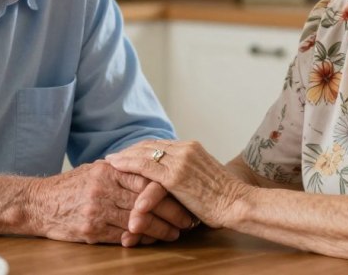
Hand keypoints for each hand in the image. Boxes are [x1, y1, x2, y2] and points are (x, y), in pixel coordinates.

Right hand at [28, 160, 190, 244]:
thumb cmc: (70, 186)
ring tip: (175, 233)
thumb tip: (150, 171)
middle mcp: (104, 189)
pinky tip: (152, 240)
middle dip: (171, 212)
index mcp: (109, 170)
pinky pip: (123, 236)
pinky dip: (141, 239)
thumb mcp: (95, 170)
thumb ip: (121, 171)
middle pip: (147, 202)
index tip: (184, 197)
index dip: (168, 190)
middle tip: (187, 220)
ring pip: (138, 222)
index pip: (146, 178)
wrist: (38, 204)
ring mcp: (97, 210)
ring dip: (160, 230)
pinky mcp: (91, 230)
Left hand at [106, 140, 249, 229]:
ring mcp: (180, 160)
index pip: (160, 144)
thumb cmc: (224, 198)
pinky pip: (145, 166)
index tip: (128, 153)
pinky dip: (128, 164)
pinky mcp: (175, 176)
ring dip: (125, 157)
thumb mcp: (205, 177)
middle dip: (130, 150)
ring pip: (144, 153)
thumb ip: (189, 172)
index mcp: (192, 147)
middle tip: (114, 156)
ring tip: (110, 161)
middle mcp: (185, 148)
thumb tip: (176, 180)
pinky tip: (116, 166)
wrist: (237, 203)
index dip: (142, 149)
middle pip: (150, 145)